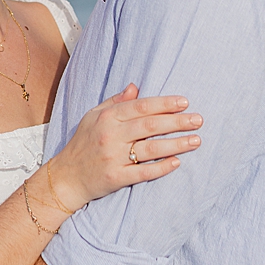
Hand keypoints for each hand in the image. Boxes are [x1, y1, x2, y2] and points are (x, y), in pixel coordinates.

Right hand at [49, 82, 202, 209]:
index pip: (141, 107)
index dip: (164, 104)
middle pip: (150, 126)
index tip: (185, 102)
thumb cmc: (83, 143)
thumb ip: (116, 102)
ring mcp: (113, 158)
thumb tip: (135, 86)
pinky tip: (177, 162)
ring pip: (151, 149)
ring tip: (196, 140)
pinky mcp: (115, 178)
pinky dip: (161, 167)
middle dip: (177, 122)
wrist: (66, 178)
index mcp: (107, 118)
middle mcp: (110, 136)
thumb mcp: (93, 117)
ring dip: (176, 144)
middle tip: (198, 120)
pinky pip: (143, 172)